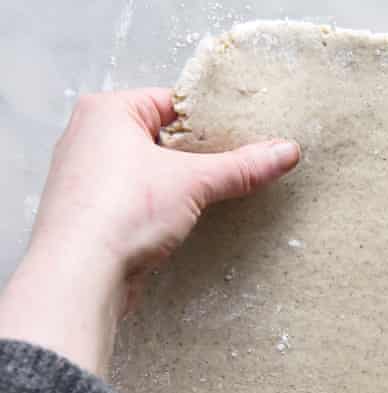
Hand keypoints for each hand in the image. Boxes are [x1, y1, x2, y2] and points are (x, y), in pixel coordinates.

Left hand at [0, 89, 299, 374]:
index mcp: (107, 111)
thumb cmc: (122, 212)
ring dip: (179, 187)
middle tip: (235, 168)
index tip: (242, 137)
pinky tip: (181, 224)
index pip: (170, 103)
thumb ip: (241, 167)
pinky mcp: (92, 214)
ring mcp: (88, 178)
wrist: (80, 274)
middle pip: (161, 139)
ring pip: (148, 172)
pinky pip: (136, 202)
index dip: (208, 121)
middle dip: (196, 157)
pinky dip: (160, 210)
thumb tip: (286, 151)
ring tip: (212, 198)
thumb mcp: (194, 182)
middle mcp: (90, 137)